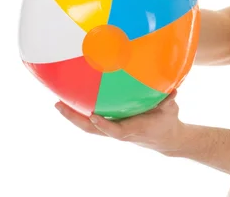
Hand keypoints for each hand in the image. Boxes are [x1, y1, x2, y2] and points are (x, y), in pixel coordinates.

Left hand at [55, 89, 184, 154]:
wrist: (167, 139)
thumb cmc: (167, 122)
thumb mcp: (171, 110)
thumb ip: (169, 100)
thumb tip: (172, 90)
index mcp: (133, 129)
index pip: (116, 130)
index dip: (105, 125)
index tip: (94, 116)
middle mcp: (119, 131)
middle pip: (92, 129)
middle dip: (75, 118)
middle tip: (58, 104)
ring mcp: (113, 129)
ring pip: (88, 126)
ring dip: (72, 116)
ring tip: (58, 103)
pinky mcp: (112, 126)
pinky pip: (92, 122)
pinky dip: (80, 114)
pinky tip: (72, 101)